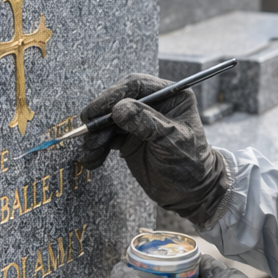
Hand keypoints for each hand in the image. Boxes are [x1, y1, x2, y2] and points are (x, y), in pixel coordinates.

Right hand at [80, 72, 229, 228]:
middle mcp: (152, 104)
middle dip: (100, 117)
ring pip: (107, 119)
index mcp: (170, 95)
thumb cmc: (190, 163)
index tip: (96, 111)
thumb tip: (119, 109)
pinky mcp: (127, 136)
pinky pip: (106, 136)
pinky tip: (93, 159)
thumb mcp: (172, 141)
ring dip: (95, 135)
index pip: (136, 86)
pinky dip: (97, 146)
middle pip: (116, 100)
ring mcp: (138, 120)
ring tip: (90, 153)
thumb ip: (147, 123)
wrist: (189, 191)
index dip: (113, 95)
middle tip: (87, 131)